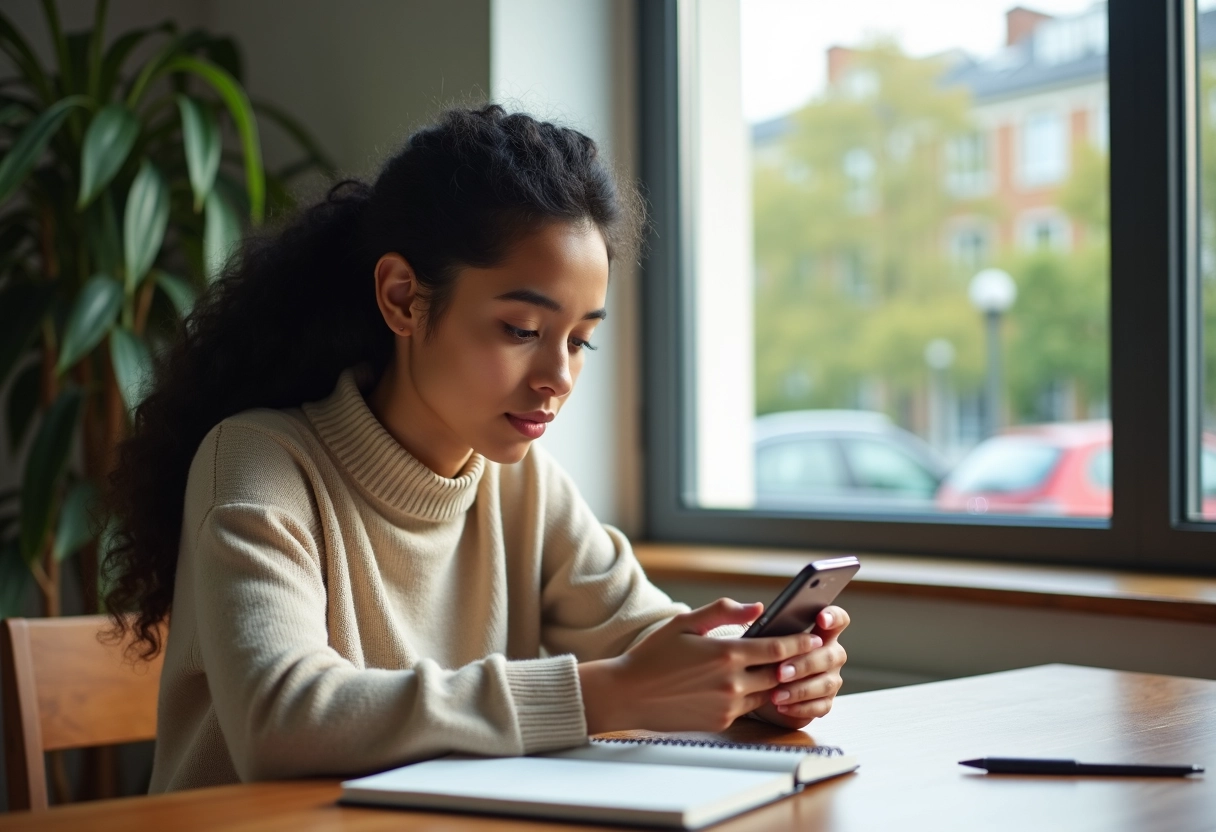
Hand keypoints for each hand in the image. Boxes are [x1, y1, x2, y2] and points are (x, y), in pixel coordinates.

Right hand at [578, 598, 815, 733]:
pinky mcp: (720, 722)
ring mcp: (727, 706)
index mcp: (725, 654)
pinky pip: (747, 708)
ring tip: (785, 669)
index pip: (777, 649)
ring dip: (777, 682)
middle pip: (779, 673)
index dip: (800, 642)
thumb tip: (758, 608)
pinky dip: (753, 696)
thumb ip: (723, 611)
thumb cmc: (654, 655)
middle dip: (795, 663)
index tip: (814, 636)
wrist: (628, 694)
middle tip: (810, 653)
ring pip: (767, 693)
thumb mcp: (685, 623)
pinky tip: (752, 686)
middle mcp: (731, 683)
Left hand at [750, 605, 849, 729]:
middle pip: (833, 655)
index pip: (838, 619)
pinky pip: (820, 706)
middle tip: (780, 672)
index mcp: (818, 631)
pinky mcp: (823, 702)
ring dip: (801, 689)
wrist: (750, 688)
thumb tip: (756, 608)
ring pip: (827, 683)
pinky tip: (781, 706)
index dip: (834, 617)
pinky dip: (800, 706)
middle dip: (806, 663)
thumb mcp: (742, 632)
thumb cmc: (752, 653)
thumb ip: (741, 615)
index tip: (821, 619)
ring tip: (775, 694)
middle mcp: (829, 653)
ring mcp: (829, 678)